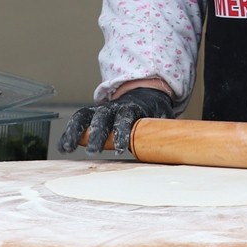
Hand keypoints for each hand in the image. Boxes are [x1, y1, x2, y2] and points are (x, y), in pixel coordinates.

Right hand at [57, 87, 174, 154]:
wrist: (143, 94)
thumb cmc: (153, 112)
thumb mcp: (163, 117)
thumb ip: (166, 129)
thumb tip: (183, 146)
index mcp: (133, 108)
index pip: (126, 119)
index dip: (122, 133)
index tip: (120, 149)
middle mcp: (114, 107)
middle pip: (102, 118)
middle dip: (96, 134)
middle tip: (92, 152)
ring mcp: (101, 110)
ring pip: (85, 117)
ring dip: (75, 132)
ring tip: (67, 149)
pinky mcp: (92, 115)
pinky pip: (78, 121)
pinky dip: (69, 134)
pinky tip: (63, 147)